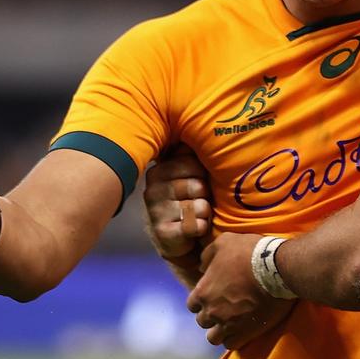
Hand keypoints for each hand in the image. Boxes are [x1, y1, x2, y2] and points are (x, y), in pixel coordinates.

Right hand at [143, 145, 212, 260]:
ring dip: (204, 212)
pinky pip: (194, 226)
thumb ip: (195, 152)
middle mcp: (153, 188)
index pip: (192, 162)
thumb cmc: (191, 199)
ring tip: (197, 214)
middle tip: (198, 200)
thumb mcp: (193, 173)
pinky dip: (200, 227)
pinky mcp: (161, 232)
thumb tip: (206, 120)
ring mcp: (155, 210)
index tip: (199, 179)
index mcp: (161, 169)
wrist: (181, 238)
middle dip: (205, 194)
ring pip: (198, 206)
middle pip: (198, 185)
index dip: (203, 173)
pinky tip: (194, 228)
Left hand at [187, 232, 294, 348]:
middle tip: (225, 308)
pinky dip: (235, 338)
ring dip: (221, 330)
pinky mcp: (245, 332)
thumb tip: (201, 267)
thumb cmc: (250, 252)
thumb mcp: (224, 242)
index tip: (214, 296)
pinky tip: (242, 328)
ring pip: (214, 338)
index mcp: (203, 291)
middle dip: (211, 316)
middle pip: (203, 322)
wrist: (278, 267)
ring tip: (232, 322)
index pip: (192, 304)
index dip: (202, 300)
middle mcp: (212, 311)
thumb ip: (207, 255)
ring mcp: (228, 324)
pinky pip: (231, 344)